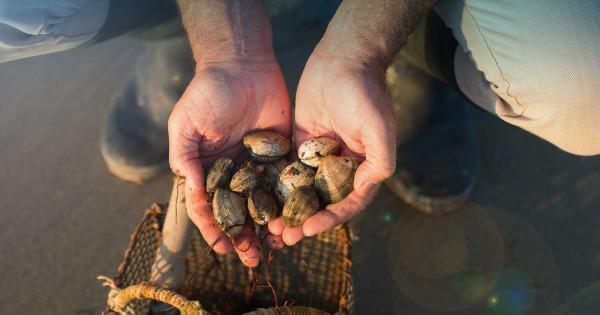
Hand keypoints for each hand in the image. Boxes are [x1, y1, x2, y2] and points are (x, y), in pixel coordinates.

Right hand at [168, 60, 290, 266]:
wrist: (242, 63)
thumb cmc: (207, 92)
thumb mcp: (186, 126)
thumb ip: (186, 160)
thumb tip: (193, 195)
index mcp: (207, 168)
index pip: (208, 206)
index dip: (214, 228)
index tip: (222, 247)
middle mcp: (232, 171)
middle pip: (238, 212)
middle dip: (244, 236)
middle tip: (252, 259)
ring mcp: (257, 164)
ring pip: (263, 203)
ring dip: (267, 226)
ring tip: (275, 246)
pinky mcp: (280, 153)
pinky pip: (285, 182)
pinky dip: (288, 203)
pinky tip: (294, 220)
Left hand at [268, 51, 396, 244]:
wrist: (343, 59)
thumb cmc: (364, 92)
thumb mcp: (379, 126)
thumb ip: (380, 160)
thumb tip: (369, 187)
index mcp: (364, 168)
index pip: (347, 203)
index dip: (329, 219)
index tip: (307, 230)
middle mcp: (342, 167)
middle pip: (323, 203)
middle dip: (304, 222)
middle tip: (283, 238)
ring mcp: (320, 157)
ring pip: (303, 191)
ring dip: (288, 210)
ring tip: (269, 228)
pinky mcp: (301, 145)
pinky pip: (288, 171)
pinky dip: (277, 188)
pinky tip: (261, 200)